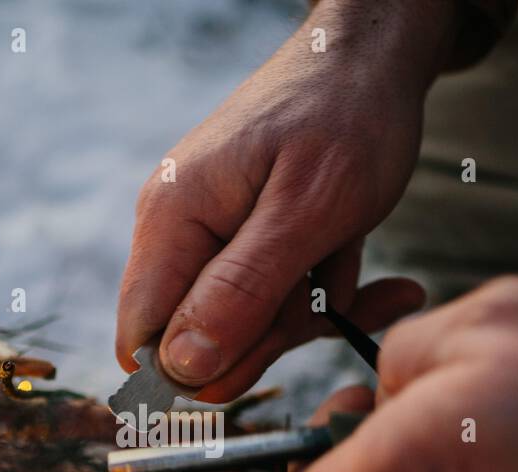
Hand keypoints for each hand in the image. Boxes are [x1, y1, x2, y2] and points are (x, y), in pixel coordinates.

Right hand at [116, 0, 456, 402]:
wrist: (374, 55)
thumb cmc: (347, 116)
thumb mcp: (306, 211)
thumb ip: (243, 291)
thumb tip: (182, 367)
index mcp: (172, 222)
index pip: (142, 340)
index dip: (198, 370)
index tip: (270, 347)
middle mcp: (178, 234)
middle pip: (199, 344)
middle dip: (273, 335)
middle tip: (331, 292)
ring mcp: (212, 238)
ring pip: (245, 328)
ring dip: (311, 310)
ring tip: (352, 256)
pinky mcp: (246, 242)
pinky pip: (274, 300)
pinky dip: (325, 293)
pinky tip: (362, 263)